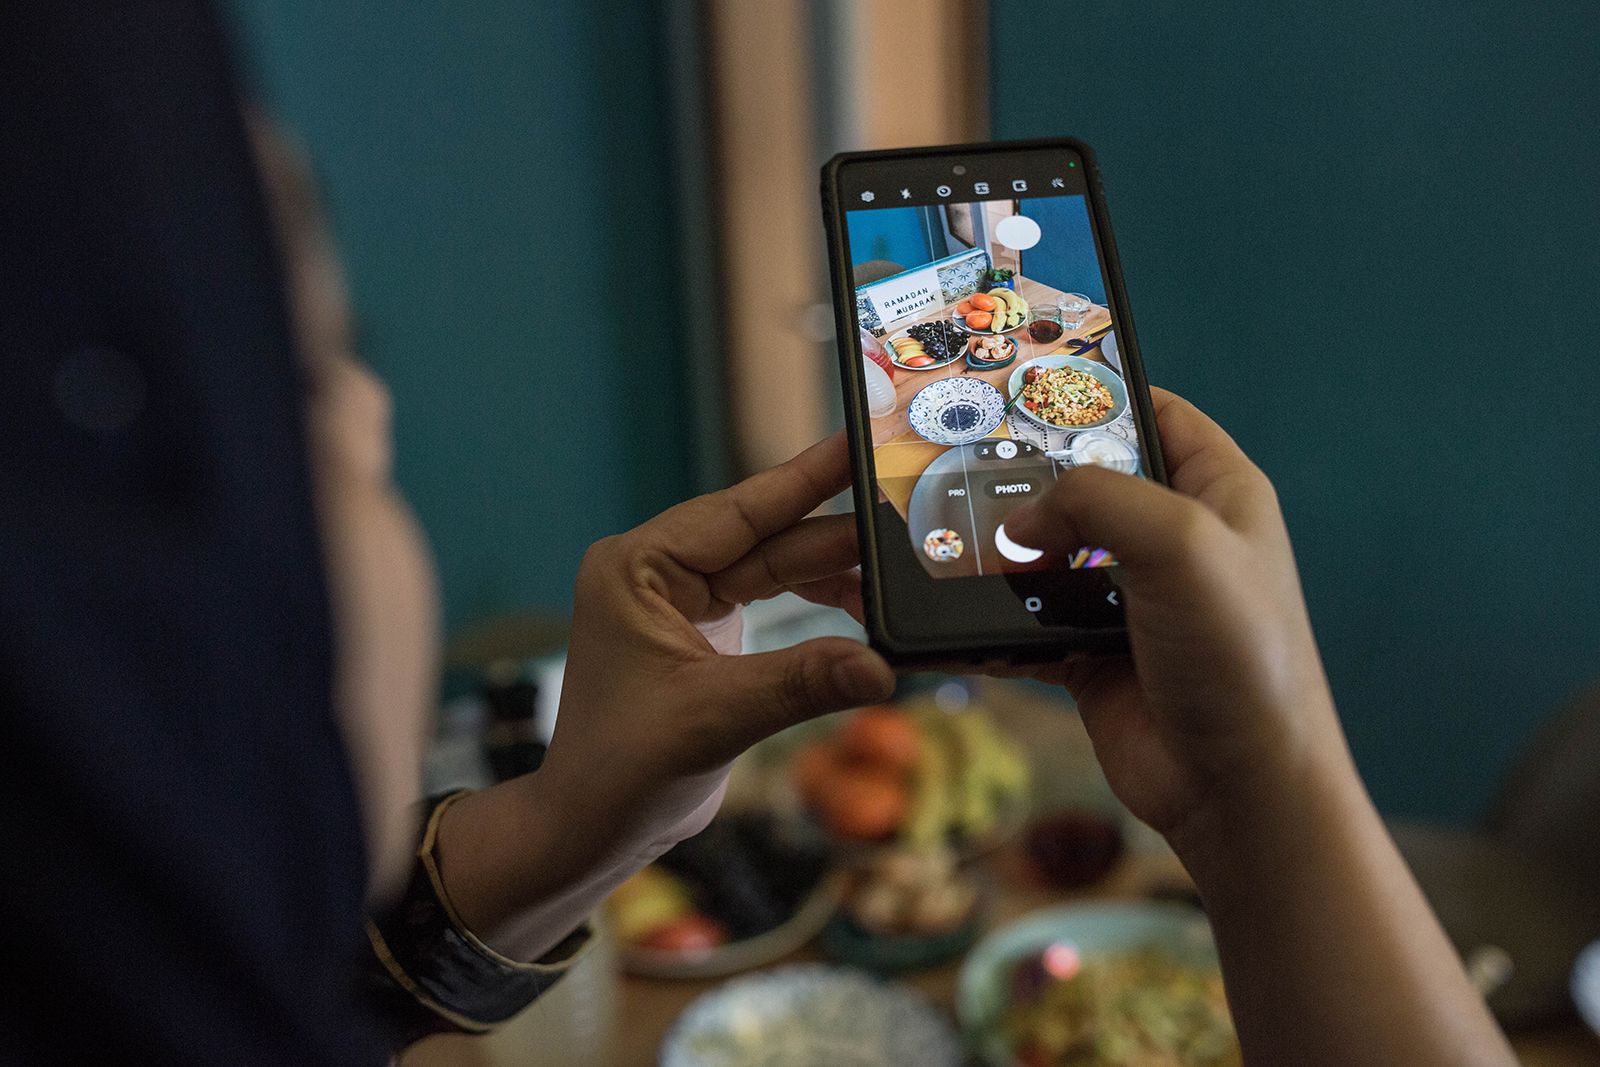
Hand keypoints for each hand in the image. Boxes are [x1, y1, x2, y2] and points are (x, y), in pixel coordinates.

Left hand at [542, 431, 893, 840]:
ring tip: (898, 575)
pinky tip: (864, 612)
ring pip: (775, 567)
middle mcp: (656, 572)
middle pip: (765, 537)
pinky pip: (772, 600)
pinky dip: (817, 607)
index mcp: (637, 567)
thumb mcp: (716, 718)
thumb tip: (880, 668)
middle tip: (908, 516)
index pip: (737, 510)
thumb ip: (800, 683)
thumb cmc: (622, 771)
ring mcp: (681, 600)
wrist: (592, 828)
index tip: (858, 443)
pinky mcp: (704, 632)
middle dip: (837, 534)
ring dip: (834, 575)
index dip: (804, 479)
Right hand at [1007, 392, 1516, 1065]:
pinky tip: (948, 614)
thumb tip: (1019, 524)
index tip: (1023, 380)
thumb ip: (1092, 499)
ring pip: (1044, 554)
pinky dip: (987, 620)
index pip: (1152, 412)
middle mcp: (1172, 540)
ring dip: (997, 552)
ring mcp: (1128, 600)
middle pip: (1083, 482)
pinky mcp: (1089, 655)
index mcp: (1217, 492)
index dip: (1095, 390)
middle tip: (954, 457)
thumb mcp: (1178, 541)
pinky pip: (1024, 622)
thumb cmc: (1239, 656)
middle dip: (1024, 475)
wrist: (1238, 787)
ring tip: (938, 535)